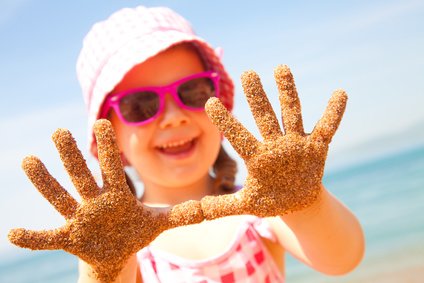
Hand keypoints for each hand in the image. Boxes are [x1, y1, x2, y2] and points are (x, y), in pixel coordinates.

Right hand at [8, 119, 202, 282]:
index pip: (112, 168)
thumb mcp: (158, 223)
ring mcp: (80, 218)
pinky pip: (47, 237)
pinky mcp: (69, 238)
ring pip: (61, 197)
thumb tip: (210, 209)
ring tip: (29, 161)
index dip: (109, 149)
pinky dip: (32, 237)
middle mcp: (95, 200)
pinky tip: (13, 233)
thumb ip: (181, 214)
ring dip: (45, 181)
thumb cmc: (134, 231)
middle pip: (83, 175)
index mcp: (116, 194)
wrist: (116, 251)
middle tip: (60, 130)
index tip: (105, 122)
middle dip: (72, 156)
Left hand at [201, 65, 346, 218]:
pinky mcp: (316, 147)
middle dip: (257, 96)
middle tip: (248, 73)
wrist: (297, 203)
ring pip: (291, 113)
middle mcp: (275, 145)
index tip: (210, 102)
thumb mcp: (247, 205)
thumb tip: (200, 210)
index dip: (226, 121)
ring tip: (280, 68)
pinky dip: (334, 112)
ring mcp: (295, 143)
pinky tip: (340, 93)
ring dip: (287, 92)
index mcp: (257, 157)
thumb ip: (224, 206)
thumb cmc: (270, 200)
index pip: (239, 136)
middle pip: (264, 117)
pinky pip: (327, 127)